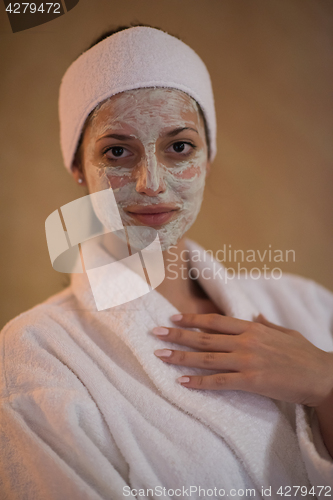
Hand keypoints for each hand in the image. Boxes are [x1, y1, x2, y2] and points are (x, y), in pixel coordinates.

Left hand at [152, 313, 332, 406]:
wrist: (322, 376)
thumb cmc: (305, 354)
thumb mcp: (285, 332)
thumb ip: (267, 324)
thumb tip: (255, 316)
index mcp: (252, 328)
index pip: (214, 321)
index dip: (192, 319)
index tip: (173, 318)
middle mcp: (246, 341)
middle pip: (204, 337)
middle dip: (177, 334)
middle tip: (156, 332)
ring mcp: (247, 360)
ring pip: (206, 358)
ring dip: (180, 356)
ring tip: (160, 354)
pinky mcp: (251, 381)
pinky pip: (219, 382)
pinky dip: (198, 382)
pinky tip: (182, 382)